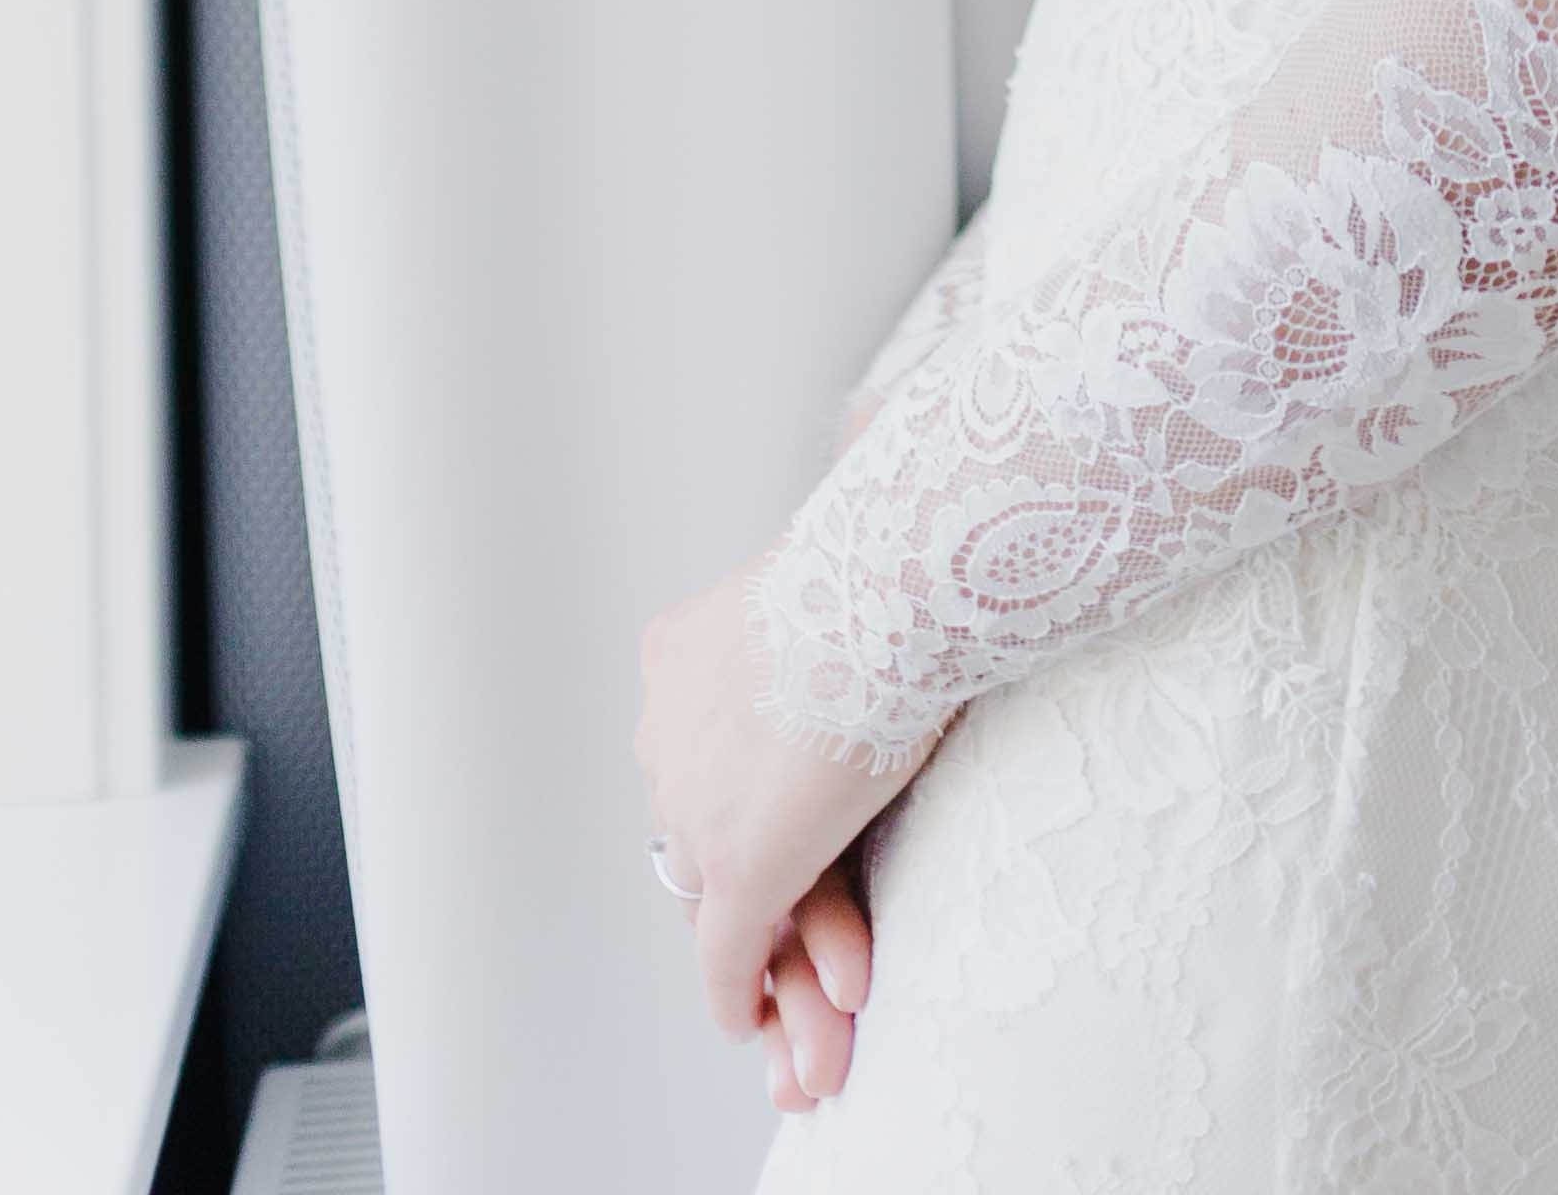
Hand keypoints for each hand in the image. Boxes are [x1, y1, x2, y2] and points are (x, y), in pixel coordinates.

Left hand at [636, 556, 924, 1081]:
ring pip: (723, 893)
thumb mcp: (836, 573)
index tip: (777, 827)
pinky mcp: (735, 865)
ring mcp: (694, 803)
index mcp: (680, 659)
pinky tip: (753, 1027)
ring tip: (810, 1004)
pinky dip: (738, 991)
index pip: (711, 760)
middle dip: (752, 891)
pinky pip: (725, 951)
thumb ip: (821, 602)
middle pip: (710, 832)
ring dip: (772, 954)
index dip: (747, 805)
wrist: (888, 580)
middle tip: (790, 938)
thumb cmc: (889, 555)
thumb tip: (875, 530)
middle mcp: (667, 736)